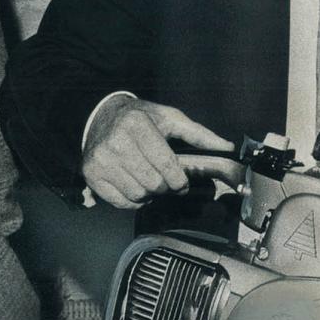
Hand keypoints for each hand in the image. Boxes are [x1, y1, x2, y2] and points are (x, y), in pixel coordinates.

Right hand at [81, 96, 237, 208]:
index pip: (166, 165)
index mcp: (137, 124)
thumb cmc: (140, 118)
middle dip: (166, 187)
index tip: (182, 182)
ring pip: (138, 195)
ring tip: (149, 179)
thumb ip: (199, 134)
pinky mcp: (92, 174)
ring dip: (150, 194)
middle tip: (166, 181)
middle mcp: (116, 142)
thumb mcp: (170, 118)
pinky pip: (121, 202)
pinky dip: (134, 200)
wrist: (100, 116)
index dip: (179, 180)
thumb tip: (227, 147)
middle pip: (154, 183)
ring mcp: (101, 160)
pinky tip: (135, 184)